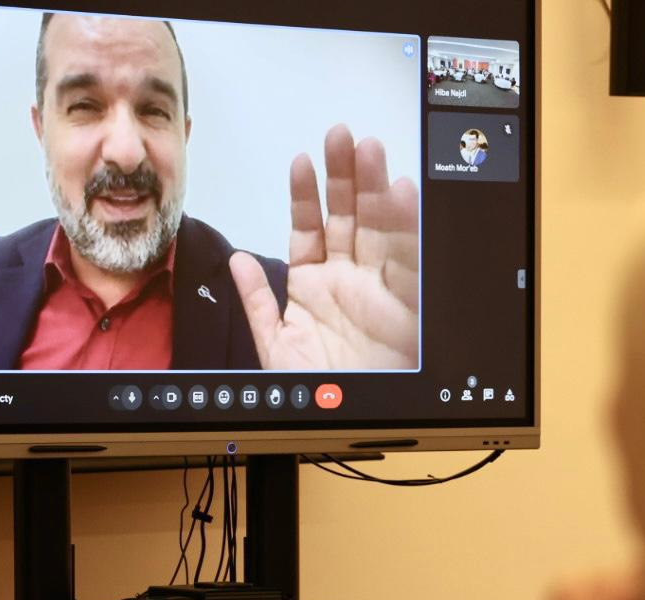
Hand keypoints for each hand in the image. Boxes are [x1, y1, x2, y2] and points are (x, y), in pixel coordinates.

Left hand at [229, 124, 418, 370]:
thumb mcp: (274, 346)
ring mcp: (379, 289)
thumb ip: (257, 302)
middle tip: (341, 135)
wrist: (347, 419)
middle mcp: (350, 283)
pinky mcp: (407, 301)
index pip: (311, 231)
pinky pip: (407, 257)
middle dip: (345, 176)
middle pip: (349, 218)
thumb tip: (237, 261)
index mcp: (316, 290)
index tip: (301, 162)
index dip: (306, 196)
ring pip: (378, 228)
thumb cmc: (315, 393)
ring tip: (368, 150)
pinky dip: (405, 225)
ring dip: (374, 188)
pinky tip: (400, 192)